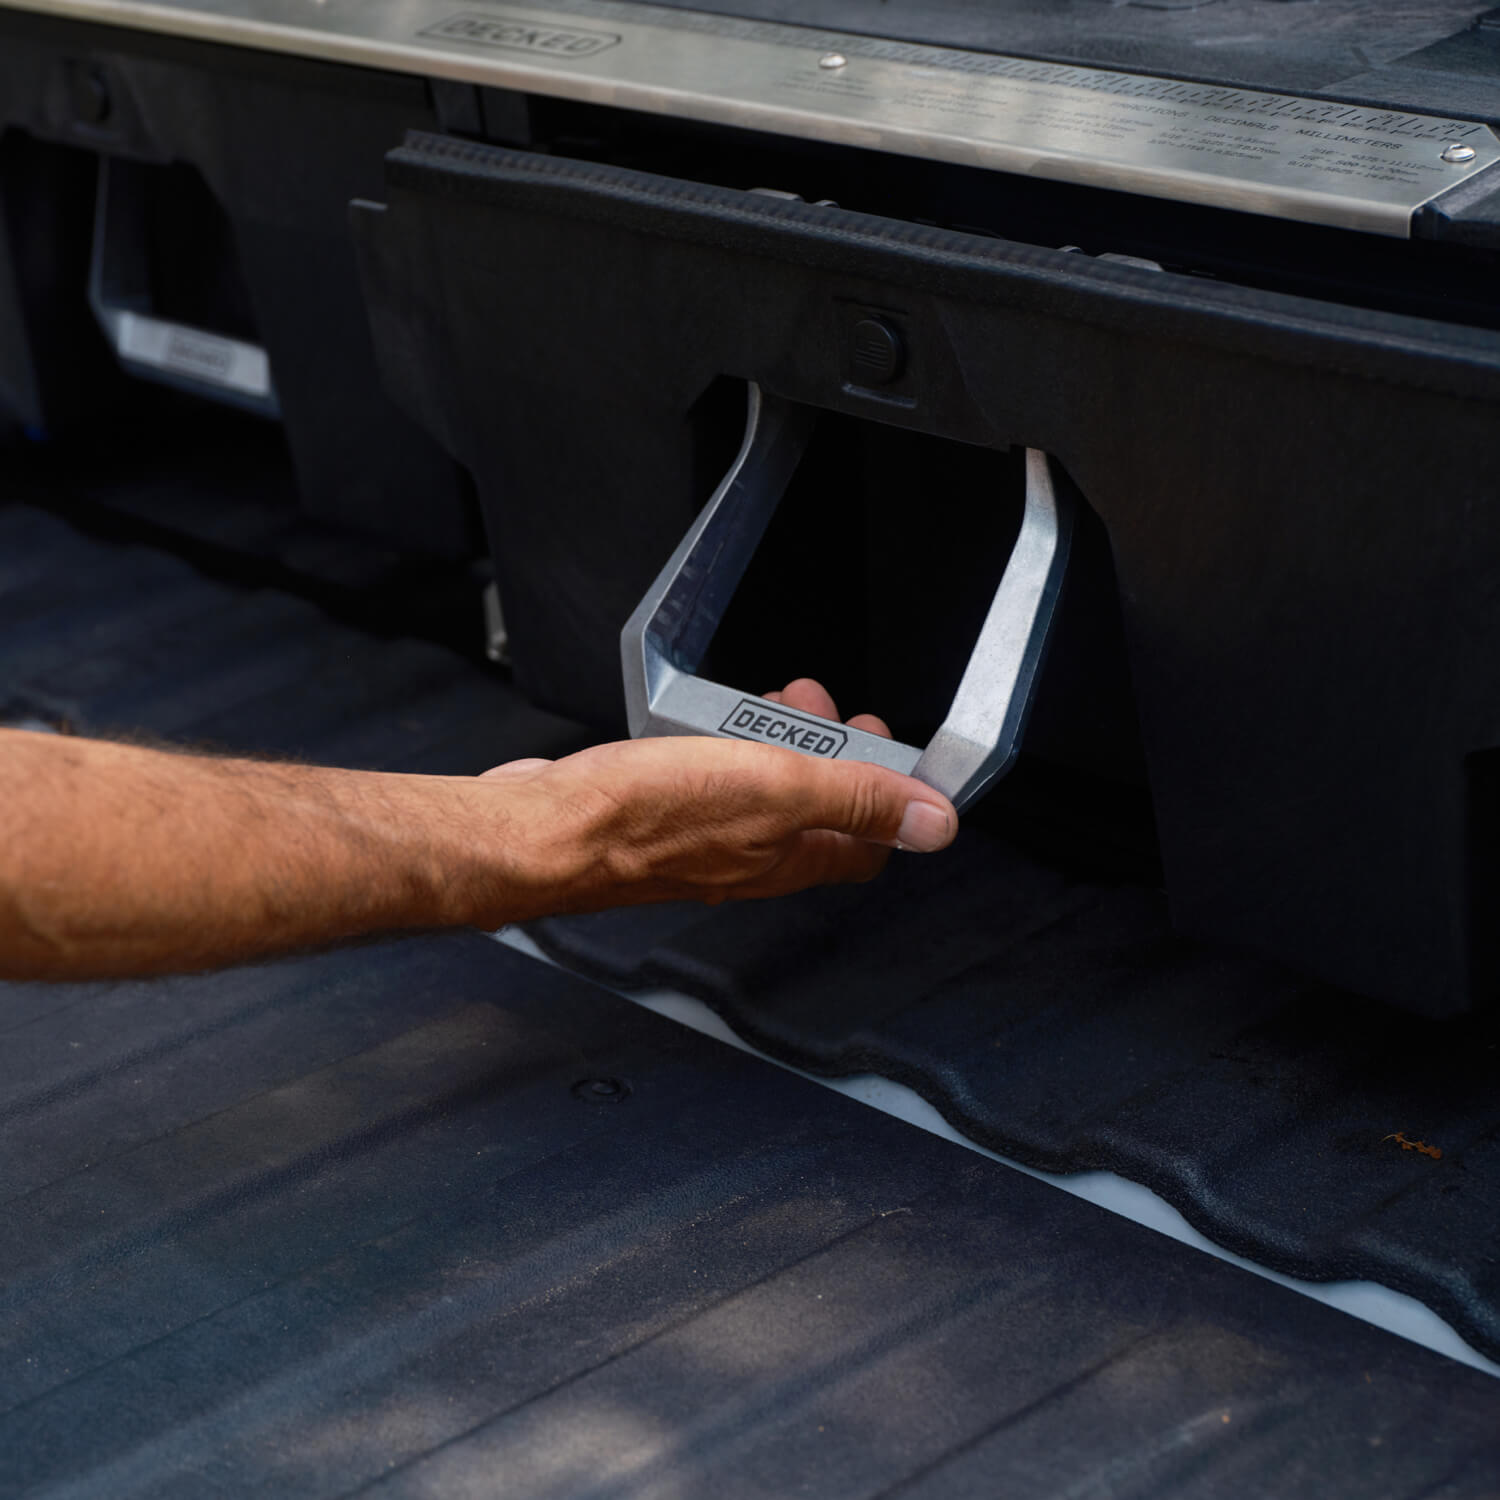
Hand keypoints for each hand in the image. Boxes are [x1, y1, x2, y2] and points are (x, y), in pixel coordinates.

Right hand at [470, 677, 954, 921]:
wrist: (541, 831)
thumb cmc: (641, 818)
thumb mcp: (775, 791)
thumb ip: (858, 800)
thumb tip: (935, 823)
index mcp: (789, 859)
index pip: (867, 843)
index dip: (890, 794)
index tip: (885, 745)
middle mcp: (750, 859)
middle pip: (815, 808)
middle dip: (828, 749)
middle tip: (817, 706)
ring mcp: (703, 840)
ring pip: (760, 791)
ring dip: (774, 741)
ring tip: (763, 701)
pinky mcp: (657, 817)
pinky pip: (710, 781)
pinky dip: (721, 746)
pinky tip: (703, 721)